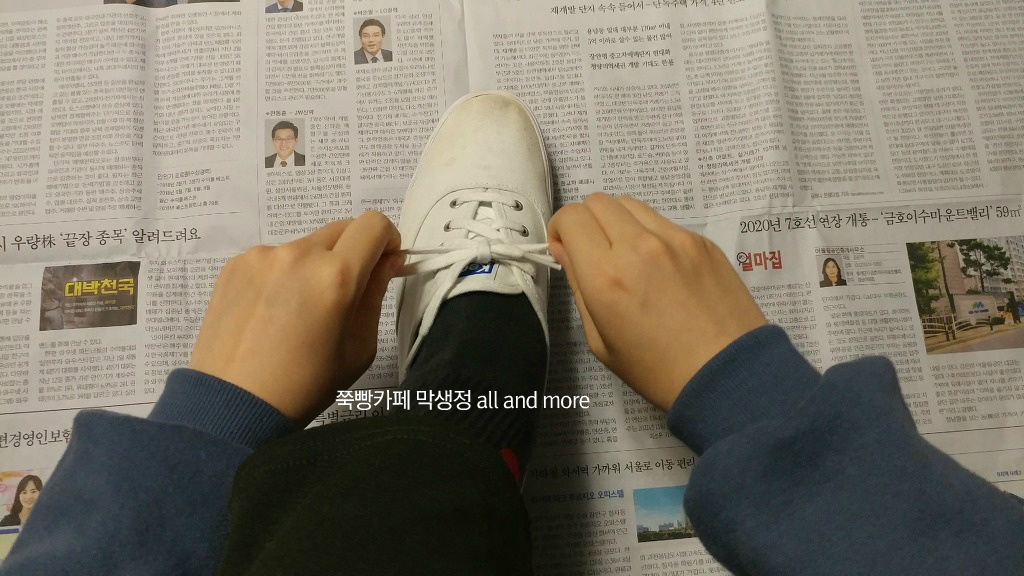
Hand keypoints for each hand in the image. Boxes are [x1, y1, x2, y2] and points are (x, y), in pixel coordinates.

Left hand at [188, 212, 401, 423]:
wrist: (231, 405)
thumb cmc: (304, 386)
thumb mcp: (357, 347)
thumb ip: (375, 295)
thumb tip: (388, 261)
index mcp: (335, 276)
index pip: (374, 225)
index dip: (387, 241)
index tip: (383, 264)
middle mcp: (298, 254)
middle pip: (341, 230)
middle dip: (352, 253)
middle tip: (343, 295)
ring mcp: (261, 257)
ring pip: (305, 246)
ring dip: (315, 266)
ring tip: (299, 311)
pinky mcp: (234, 266)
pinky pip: (273, 259)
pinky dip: (283, 275)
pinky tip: (271, 313)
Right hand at [548, 194, 765, 410]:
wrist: (728, 375)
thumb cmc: (658, 371)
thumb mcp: (601, 341)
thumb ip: (578, 287)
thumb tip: (564, 250)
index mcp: (606, 276)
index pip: (571, 217)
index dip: (560, 229)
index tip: (567, 250)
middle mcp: (638, 246)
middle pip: (598, 201)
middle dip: (586, 222)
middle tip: (593, 252)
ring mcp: (674, 239)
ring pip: (630, 204)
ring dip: (617, 222)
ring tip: (627, 256)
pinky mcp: (701, 241)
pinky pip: (663, 222)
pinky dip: (649, 234)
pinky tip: (661, 268)